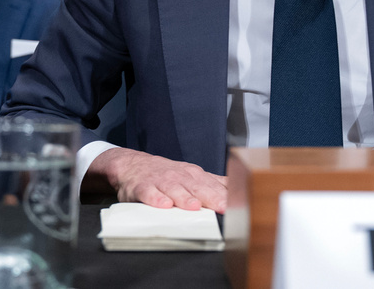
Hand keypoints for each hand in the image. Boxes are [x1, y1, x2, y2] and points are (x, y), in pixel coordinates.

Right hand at [87, 148, 227, 212]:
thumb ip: (214, 183)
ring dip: (184, 198)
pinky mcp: (143, 187)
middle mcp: (180, 177)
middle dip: (212, 197)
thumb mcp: (193, 176)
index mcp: (195, 176)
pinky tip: (163, 205)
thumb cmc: (168, 175)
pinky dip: (156, 199)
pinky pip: (150, 193)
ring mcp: (162, 181)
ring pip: (175, 189)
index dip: (226, 196)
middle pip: (198, 188)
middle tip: (222, 207)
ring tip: (194, 206)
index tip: (239, 205)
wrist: (134, 165)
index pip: (214, 186)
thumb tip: (239, 189)